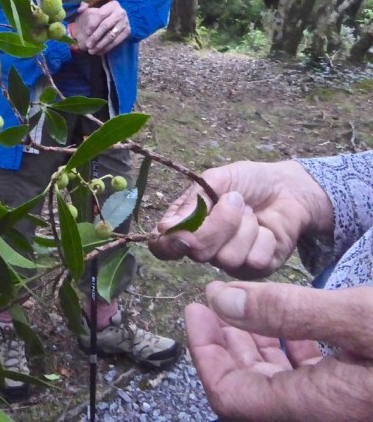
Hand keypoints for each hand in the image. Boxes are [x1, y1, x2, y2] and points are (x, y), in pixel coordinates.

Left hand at [73, 1, 129, 54]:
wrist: (116, 18)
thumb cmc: (101, 14)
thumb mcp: (93, 7)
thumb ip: (85, 6)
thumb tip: (80, 9)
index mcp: (112, 5)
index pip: (101, 14)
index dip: (93, 24)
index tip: (86, 32)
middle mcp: (120, 13)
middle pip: (106, 26)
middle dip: (96, 37)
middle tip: (88, 45)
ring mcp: (125, 23)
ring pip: (111, 36)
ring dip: (100, 45)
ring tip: (91, 51)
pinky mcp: (127, 32)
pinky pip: (116, 42)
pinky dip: (107, 48)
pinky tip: (99, 52)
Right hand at [148, 160, 332, 278]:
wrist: (288, 188)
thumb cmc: (247, 181)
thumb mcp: (216, 179)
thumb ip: (193, 201)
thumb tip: (167, 228)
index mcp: (183, 226)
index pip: (161, 246)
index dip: (168, 243)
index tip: (183, 231)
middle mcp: (201, 248)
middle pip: (197, 252)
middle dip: (219, 223)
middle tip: (236, 200)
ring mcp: (227, 262)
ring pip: (227, 258)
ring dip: (245, 228)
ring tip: (252, 214)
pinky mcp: (255, 270)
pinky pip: (254, 260)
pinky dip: (264, 238)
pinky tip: (267, 229)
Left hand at [187, 281, 372, 420]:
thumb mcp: (359, 317)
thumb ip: (287, 311)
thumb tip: (220, 301)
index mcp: (319, 406)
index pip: (231, 396)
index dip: (205, 354)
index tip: (196, 310)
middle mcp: (327, 413)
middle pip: (251, 388)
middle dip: (224, 343)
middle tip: (211, 300)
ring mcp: (344, 404)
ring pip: (281, 383)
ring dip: (255, 344)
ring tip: (239, 304)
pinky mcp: (361, 391)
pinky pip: (312, 379)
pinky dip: (291, 350)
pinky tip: (290, 325)